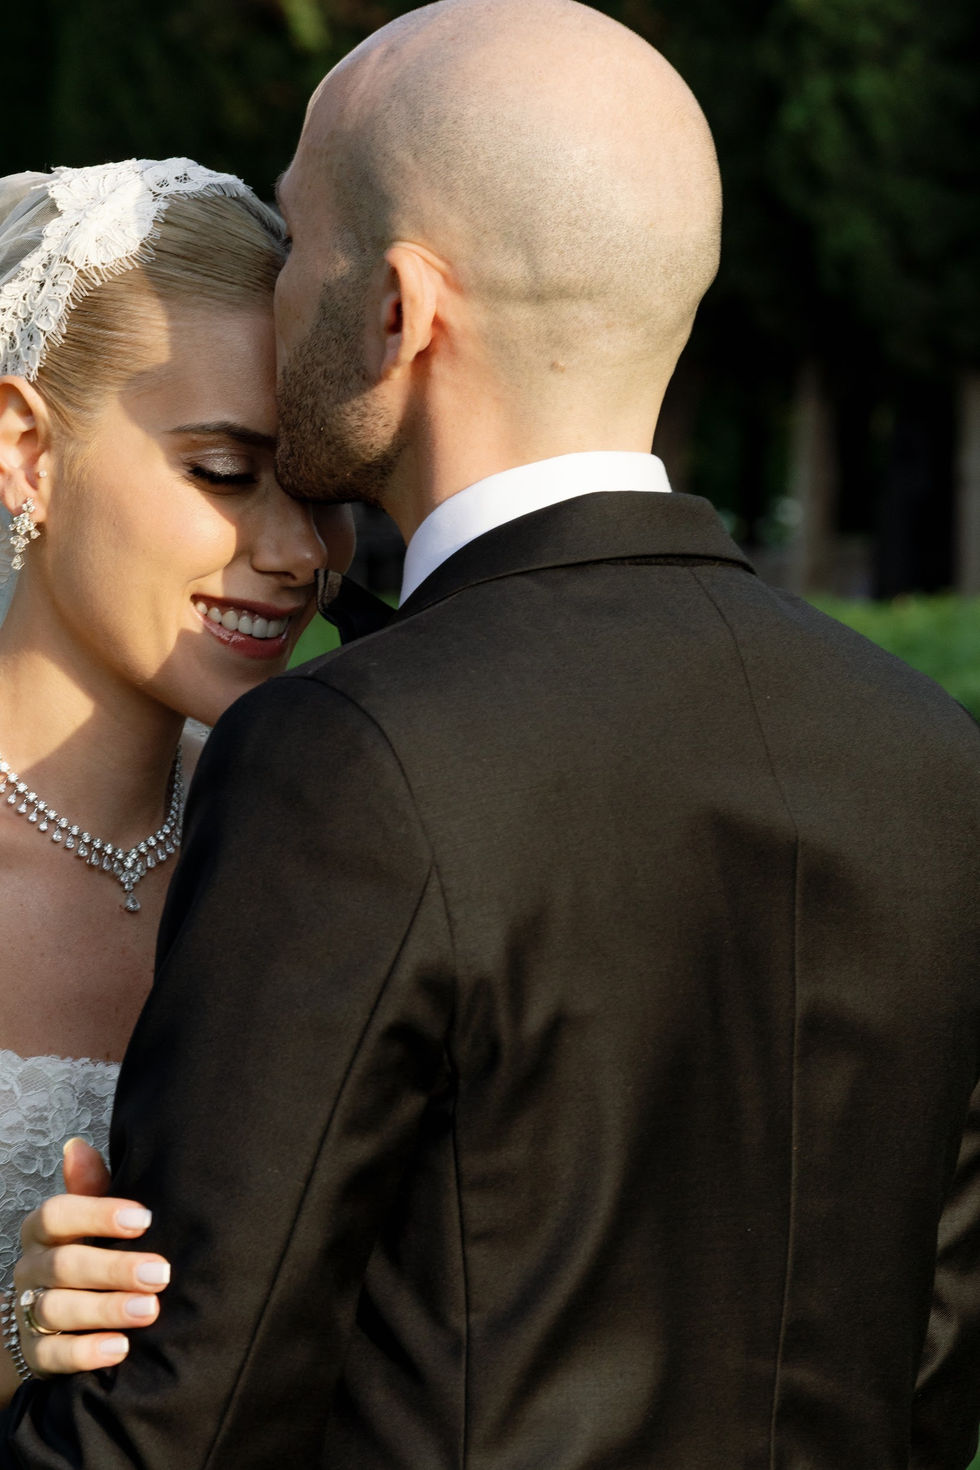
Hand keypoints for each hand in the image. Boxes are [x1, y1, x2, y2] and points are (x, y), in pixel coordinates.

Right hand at [12, 1138, 170, 1375]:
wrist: (51, 1321)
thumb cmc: (84, 1253)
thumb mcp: (90, 1220)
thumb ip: (91, 1188)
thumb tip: (77, 1146)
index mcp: (43, 1230)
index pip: (58, 1214)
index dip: (98, 1214)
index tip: (144, 1219)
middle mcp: (31, 1268)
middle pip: (64, 1265)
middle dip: (114, 1269)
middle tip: (160, 1273)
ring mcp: (27, 1312)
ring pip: (57, 1310)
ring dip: (106, 1309)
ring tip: (148, 1310)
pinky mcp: (34, 1354)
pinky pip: (53, 1355)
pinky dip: (86, 1353)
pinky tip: (120, 1349)